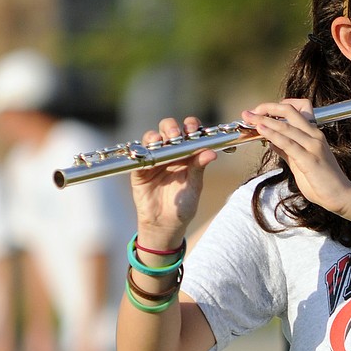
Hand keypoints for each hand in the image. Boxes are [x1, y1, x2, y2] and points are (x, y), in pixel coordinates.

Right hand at [131, 115, 217, 245]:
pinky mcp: (140, 169)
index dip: (190, 126)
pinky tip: (149, 153)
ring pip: (151, 138)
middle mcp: (169, 152)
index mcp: (186, 153)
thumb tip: (211, 152)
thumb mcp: (194, 186)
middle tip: (176, 136)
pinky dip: (142, 152)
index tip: (193, 128)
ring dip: (156, 136)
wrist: (166, 224)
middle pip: (168, 129)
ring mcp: (154, 159)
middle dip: (172, 127)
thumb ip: (199, 168)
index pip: (188, 132)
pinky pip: (139, 156)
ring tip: (161, 142)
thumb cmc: (183, 205)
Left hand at [240, 99, 350, 215]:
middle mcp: (314, 135)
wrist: (341, 196)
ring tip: (249, 118)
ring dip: (264, 120)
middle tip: (249, 112)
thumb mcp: (300, 164)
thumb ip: (287, 151)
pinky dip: (272, 135)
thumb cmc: (322, 182)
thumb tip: (272, 142)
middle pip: (289, 111)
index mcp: (313, 134)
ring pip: (286, 126)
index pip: (295, 109)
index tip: (260, 112)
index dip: (276, 107)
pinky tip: (261, 131)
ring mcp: (313, 146)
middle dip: (266, 108)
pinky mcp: (309, 159)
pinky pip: (288, 143)